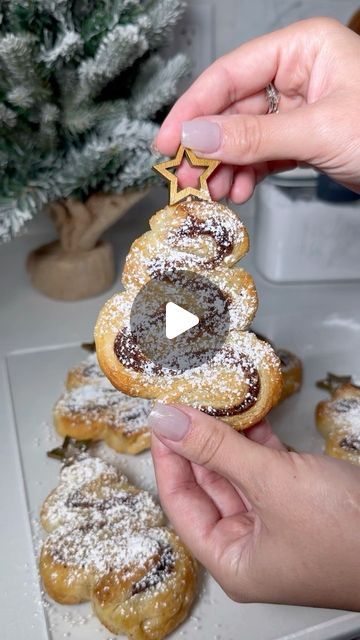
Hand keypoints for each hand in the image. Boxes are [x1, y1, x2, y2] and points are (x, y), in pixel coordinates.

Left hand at [150, 403, 359, 609]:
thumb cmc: (347, 534)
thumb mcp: (273, 484)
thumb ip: (217, 449)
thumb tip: (168, 422)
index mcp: (233, 559)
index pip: (181, 502)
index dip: (168, 457)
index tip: (162, 418)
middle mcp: (250, 544)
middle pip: (208, 484)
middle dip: (197, 440)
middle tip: (184, 401)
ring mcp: (276, 521)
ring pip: (238, 471)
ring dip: (227, 435)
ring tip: (210, 398)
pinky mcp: (299, 500)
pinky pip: (267, 465)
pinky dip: (258, 438)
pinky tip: (247, 411)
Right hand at [155, 18, 359, 201]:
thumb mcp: (316, 131)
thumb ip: (252, 137)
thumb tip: (196, 138)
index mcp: (301, 49)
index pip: (230, 75)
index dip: (193, 110)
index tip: (168, 142)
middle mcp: (295, 73)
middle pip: (233, 109)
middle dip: (208, 147)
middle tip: (184, 179)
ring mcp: (297, 108)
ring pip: (244, 136)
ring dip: (225, 167)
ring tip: (212, 194)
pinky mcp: (301, 138)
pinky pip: (262, 154)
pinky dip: (247, 174)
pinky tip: (237, 191)